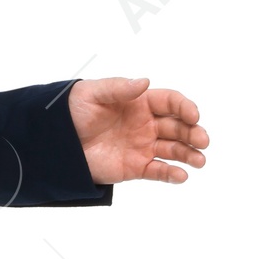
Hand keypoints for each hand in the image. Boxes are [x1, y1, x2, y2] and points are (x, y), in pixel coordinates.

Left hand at [67, 76, 208, 184]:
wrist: (56, 141)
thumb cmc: (73, 110)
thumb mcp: (93, 94)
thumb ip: (119, 89)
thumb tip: (144, 82)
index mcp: (141, 102)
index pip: (171, 103)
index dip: (185, 108)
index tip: (194, 116)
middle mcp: (147, 124)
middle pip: (178, 127)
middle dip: (193, 133)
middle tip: (203, 141)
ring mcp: (143, 146)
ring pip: (173, 150)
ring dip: (189, 155)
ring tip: (200, 161)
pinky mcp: (135, 167)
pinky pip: (158, 171)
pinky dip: (171, 174)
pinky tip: (182, 176)